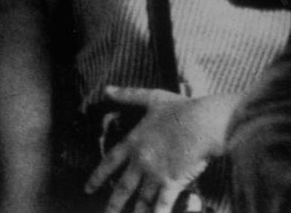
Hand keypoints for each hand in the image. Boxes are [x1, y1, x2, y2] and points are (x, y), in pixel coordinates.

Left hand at [86, 88, 217, 212]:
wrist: (202, 122)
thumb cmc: (179, 108)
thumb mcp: (150, 98)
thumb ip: (127, 95)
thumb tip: (106, 89)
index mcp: (134, 142)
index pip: (110, 162)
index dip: (97, 176)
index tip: (88, 189)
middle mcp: (141, 161)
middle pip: (122, 187)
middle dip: (113, 205)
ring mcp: (156, 174)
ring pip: (141, 199)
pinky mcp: (173, 183)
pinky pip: (162, 205)